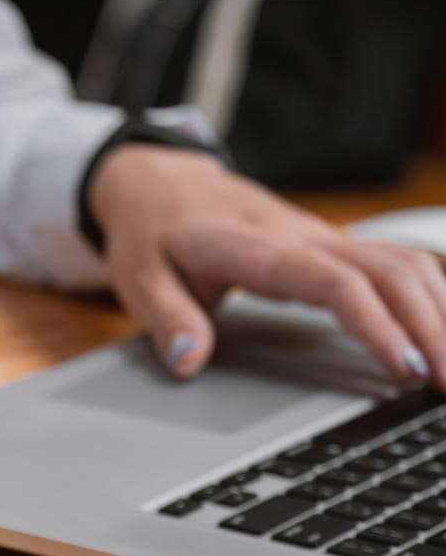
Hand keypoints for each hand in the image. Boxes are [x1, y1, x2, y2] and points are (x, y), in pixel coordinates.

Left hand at [89, 145, 445, 385]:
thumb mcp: (139, 278)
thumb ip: (167, 319)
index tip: (403, 368)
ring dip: (442, 313)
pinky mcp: (335, 245)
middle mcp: (304, 237)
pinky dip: (434, 294)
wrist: (160, 186)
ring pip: (405, 264)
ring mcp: (326, 238)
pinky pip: (398, 262)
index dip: (376, 325)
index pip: (334, 283)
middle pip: (390, 274)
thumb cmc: (153, 235)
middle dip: (432, 328)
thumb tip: (188, 361)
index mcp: (258, 247)